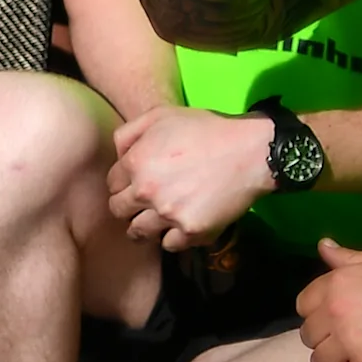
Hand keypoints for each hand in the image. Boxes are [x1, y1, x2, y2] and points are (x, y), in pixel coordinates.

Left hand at [106, 105, 274, 248]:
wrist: (250, 151)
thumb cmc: (205, 129)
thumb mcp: (159, 115)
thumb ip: (128, 134)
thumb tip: (117, 157)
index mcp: (135, 163)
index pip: (112, 184)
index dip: (122, 183)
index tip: (134, 185)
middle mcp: (146, 191)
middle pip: (118, 210)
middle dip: (127, 207)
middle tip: (139, 206)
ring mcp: (168, 214)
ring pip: (139, 233)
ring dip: (143, 228)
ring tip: (153, 224)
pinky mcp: (193, 231)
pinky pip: (170, 245)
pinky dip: (173, 239)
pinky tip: (178, 229)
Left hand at [297, 242, 361, 361]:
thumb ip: (348, 259)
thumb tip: (323, 246)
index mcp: (337, 285)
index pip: (303, 306)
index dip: (319, 316)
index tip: (337, 322)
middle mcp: (337, 313)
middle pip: (309, 337)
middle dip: (327, 341)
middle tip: (352, 344)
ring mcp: (352, 343)